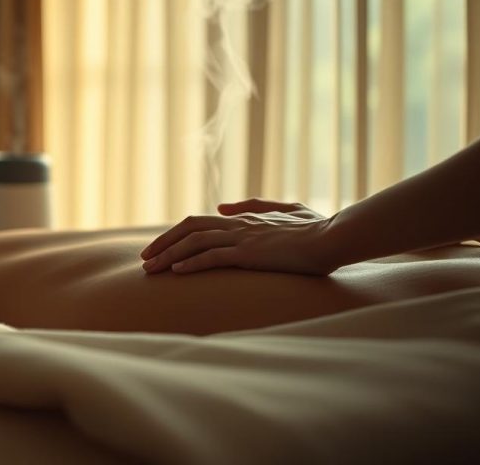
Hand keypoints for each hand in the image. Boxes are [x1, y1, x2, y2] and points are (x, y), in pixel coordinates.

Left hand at [139, 199, 338, 275]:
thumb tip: (223, 207)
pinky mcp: (250, 253)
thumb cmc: (316, 228)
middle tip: (144, 260)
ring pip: (195, 242)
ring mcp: (243, 238)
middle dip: (162, 243)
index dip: (175, 234)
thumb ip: (253, 206)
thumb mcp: (285, 210)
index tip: (159, 248)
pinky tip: (176, 272)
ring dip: (168, 256)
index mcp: (244, 218)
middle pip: (188, 228)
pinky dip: (191, 263)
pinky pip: (213, 257)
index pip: (199, 222)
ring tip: (150, 270)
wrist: (335, 237)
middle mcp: (238, 224)